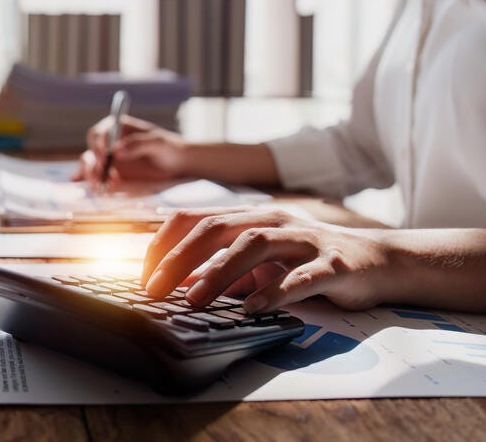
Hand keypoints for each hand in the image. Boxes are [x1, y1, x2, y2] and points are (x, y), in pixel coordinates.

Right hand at [72, 115, 186, 184]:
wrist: (178, 164)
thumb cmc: (169, 147)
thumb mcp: (158, 142)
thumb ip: (138, 144)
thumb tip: (117, 151)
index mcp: (118, 128)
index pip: (99, 133)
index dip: (98, 144)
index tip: (105, 156)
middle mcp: (110, 143)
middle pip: (91, 150)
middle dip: (91, 162)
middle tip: (100, 173)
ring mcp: (109, 159)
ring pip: (90, 165)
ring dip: (92, 174)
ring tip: (101, 184)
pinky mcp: (112, 174)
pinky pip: (98, 178)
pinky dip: (96, 183)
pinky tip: (105, 188)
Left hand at [142, 207, 395, 312]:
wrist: (379, 260)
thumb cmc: (310, 261)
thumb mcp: (261, 262)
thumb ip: (225, 268)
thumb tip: (180, 285)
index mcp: (251, 216)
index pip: (196, 218)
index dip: (165, 243)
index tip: (144, 274)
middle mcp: (274, 220)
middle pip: (217, 227)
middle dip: (180, 257)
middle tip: (154, 289)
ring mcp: (304, 239)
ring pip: (255, 243)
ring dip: (219, 271)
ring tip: (194, 299)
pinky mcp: (334, 264)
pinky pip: (302, 276)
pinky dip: (276, 291)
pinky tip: (254, 308)